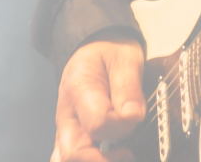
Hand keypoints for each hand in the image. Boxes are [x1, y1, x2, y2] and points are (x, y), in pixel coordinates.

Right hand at [51, 38, 145, 161]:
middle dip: (105, 160)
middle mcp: (65, 115)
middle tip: (129, 153)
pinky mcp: (68, 141)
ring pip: (65, 159)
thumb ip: (128, 87)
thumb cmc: (111, 52)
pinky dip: (88, 159)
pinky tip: (106, 157)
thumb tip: (133, 117)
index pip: (97, 123)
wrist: (96, 49)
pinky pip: (64, 159)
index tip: (136, 118)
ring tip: (121, 155)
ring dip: (94, 161)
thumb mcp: (126, 58)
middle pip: (74, 152)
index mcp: (78, 88)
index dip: (121, 127)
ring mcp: (64, 131)